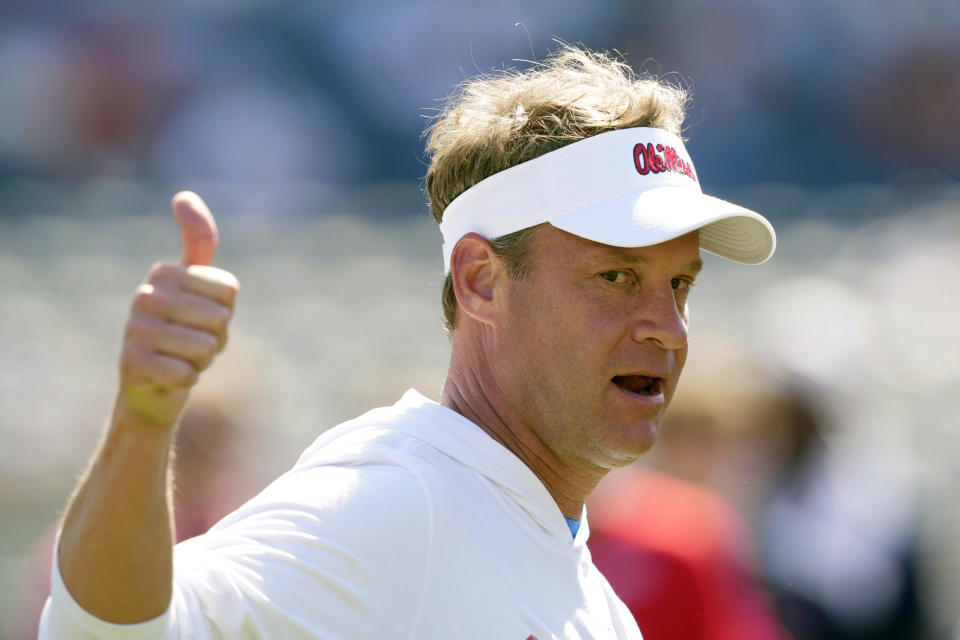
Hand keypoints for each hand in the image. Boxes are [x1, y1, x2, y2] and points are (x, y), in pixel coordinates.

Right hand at [118, 192, 239, 427]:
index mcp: (165, 272)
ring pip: (205, 347)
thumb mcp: (198, 285)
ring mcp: (134, 329)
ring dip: (201, 360)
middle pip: (220, 320)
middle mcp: (145, 295)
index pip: (229, 291)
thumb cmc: (183, 331)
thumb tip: (183, 195)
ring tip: (180, 358)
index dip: (226, 313)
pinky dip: (187, 380)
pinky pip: (186, 373)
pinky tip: (169, 377)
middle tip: (191, 343)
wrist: (151, 386)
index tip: (201, 319)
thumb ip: (198, 241)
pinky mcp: (130, 364)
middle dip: (216, 339)